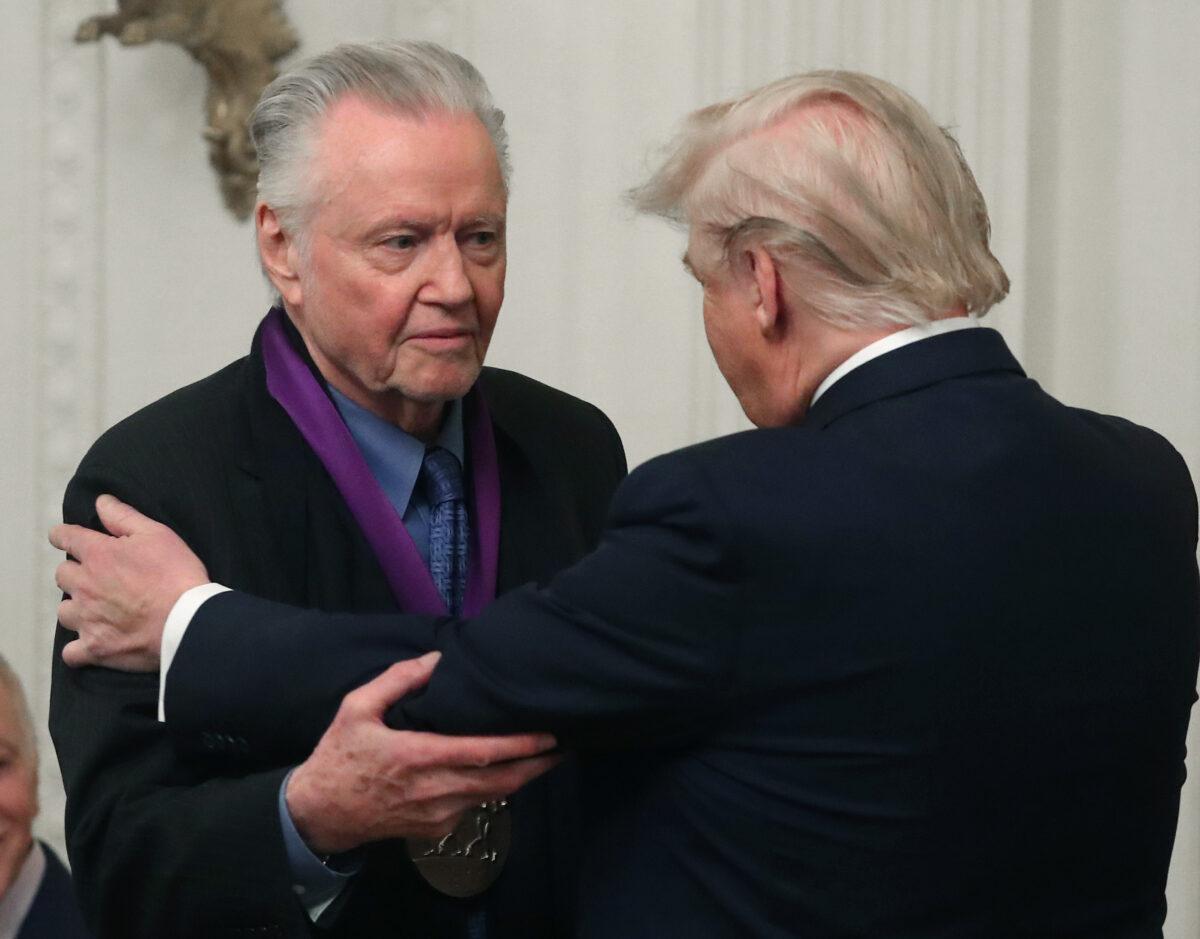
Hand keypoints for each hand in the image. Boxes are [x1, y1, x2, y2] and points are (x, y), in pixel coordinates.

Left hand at [49, 494, 208, 670]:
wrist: (187, 621)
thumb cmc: (177, 575)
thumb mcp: (158, 534)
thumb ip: (124, 517)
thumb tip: (101, 502)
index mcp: (98, 555)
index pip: (65, 537)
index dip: (63, 535)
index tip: (66, 537)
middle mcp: (84, 586)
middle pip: (62, 575)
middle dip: (76, 573)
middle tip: (99, 577)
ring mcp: (87, 619)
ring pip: (64, 612)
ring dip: (77, 609)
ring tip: (98, 610)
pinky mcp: (95, 648)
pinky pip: (72, 652)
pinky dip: (79, 648)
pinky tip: (93, 643)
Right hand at [286, 652, 560, 854]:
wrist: (320, 814)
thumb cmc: (340, 755)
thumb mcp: (357, 708)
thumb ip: (397, 679)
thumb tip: (438, 660)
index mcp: (418, 757)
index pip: (482, 753)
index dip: (520, 746)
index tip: (549, 735)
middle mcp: (435, 790)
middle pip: (501, 781)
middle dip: (537, 765)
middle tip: (564, 746)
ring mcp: (438, 815)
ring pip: (494, 797)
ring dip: (522, 778)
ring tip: (546, 757)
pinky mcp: (437, 829)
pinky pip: (475, 806)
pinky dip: (495, 789)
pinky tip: (505, 772)